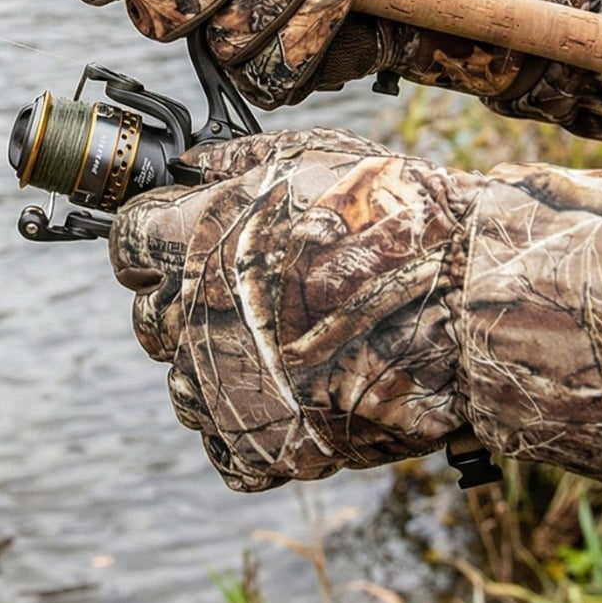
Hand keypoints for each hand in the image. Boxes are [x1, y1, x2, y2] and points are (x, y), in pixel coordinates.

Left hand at [109, 127, 601, 492]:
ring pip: (179, 382)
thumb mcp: (314, 156)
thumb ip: (237, 159)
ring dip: (211, 362)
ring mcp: (227, 388)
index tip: (180, 235)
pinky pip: (222, 444)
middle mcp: (195, 315)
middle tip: (244, 285)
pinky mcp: (264, 446)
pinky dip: (246, 424)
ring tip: (277, 341)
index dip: (153, 234)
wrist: (474, 301)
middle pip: (145, 314)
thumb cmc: (398, 216)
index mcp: (196, 238)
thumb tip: (190, 162)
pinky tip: (291, 390)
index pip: (127, 239)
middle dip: (181, 297)